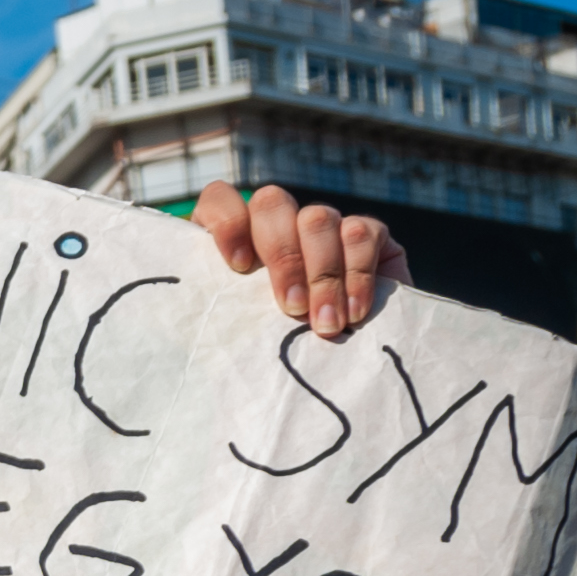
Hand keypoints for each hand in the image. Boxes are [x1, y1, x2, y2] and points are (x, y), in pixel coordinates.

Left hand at [194, 181, 411, 339]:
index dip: (227, 224)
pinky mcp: (369, 234)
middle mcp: (279, 222)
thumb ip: (226, 313)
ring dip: (322, 275)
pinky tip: (354, 313)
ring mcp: (324, 223)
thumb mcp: (244, 335)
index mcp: (236, 240)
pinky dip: (357, 276)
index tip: (238, 267)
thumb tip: (207, 322)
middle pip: (272, 204)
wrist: (346, 375)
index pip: (220, 200)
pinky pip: (362, 234)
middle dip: (282, 258)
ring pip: (317, 219)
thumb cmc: (277, 356)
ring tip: (325, 324)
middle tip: (292, 308)